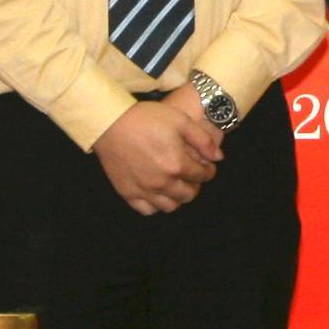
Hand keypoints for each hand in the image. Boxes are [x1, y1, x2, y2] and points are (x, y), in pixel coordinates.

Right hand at [93, 92, 222, 213]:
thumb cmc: (145, 118)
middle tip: (192, 176)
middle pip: (188, 195)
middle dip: (195, 185)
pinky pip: (147, 210)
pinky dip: (155, 205)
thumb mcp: (180, 120)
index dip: (208, 171)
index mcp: (177, 165)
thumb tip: (218, 158)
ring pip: (170, 207)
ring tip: (176, 185)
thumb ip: (202, 140)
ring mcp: (144, 190)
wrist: (110, 122)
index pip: (202, 176)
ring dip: (177, 198)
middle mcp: (162, 183)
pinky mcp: (127, 192)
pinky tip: (157, 193)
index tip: (207, 167)